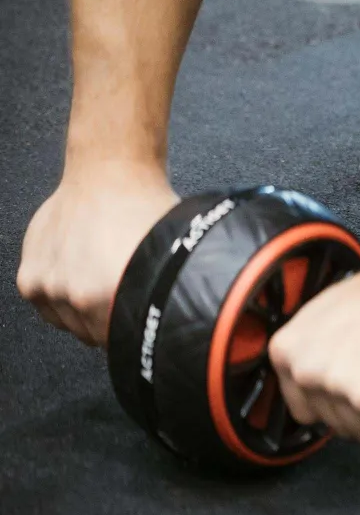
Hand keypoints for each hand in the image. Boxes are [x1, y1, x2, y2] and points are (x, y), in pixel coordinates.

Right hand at [17, 163, 179, 346]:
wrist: (109, 174)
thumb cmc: (143, 210)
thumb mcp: (168, 255)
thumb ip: (163, 293)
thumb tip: (174, 317)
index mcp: (111, 294)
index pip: (125, 341)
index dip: (137, 332)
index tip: (143, 321)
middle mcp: (75, 295)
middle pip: (97, 336)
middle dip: (112, 321)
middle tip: (126, 294)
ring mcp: (48, 288)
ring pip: (72, 324)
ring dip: (86, 311)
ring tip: (104, 278)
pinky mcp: (29, 279)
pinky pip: (49, 310)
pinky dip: (63, 301)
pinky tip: (83, 275)